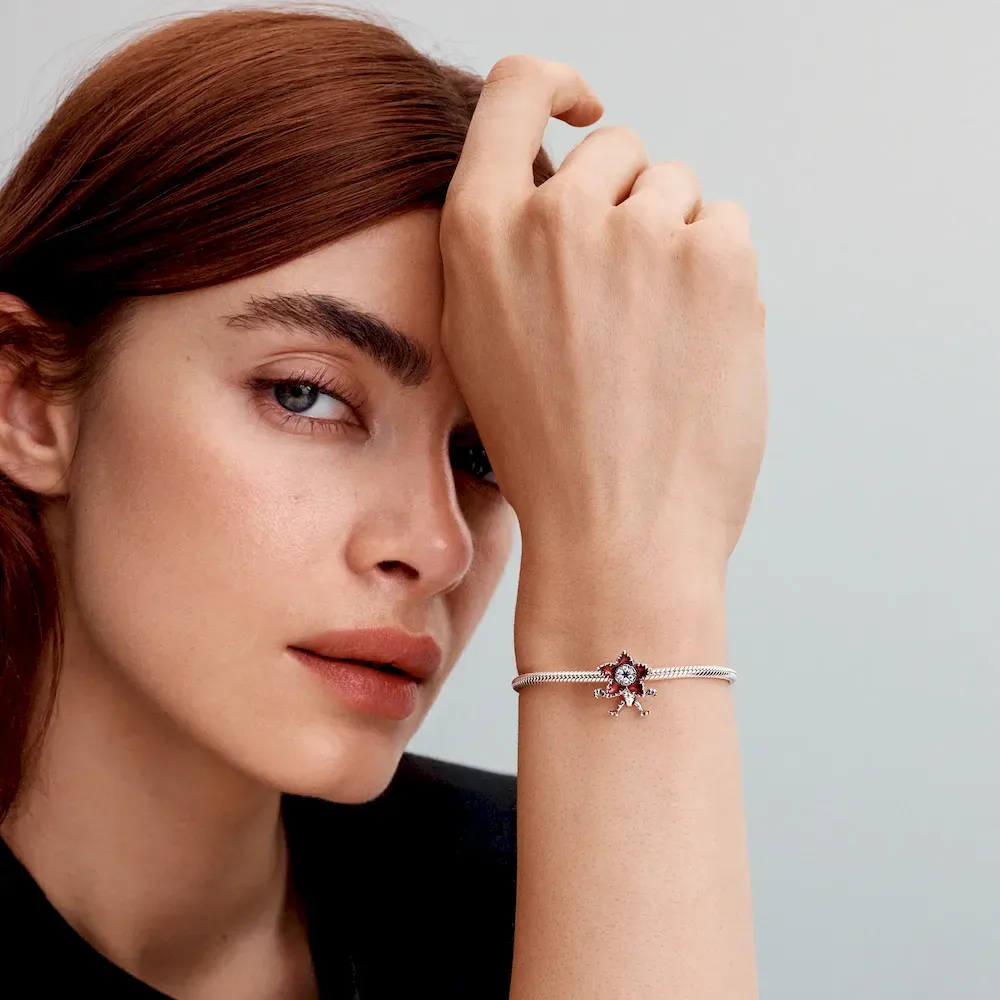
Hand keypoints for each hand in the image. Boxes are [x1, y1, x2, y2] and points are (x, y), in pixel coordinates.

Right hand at [439, 56, 767, 586]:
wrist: (616, 534)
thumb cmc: (549, 451)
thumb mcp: (480, 340)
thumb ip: (506, 248)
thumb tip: (561, 190)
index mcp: (480, 229)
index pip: (516, 88)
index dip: (555, 84)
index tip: (585, 110)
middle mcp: (557, 212)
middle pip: (618, 152)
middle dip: (626, 208)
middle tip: (619, 307)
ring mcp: (640, 230)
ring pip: (678, 191)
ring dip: (673, 247)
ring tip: (652, 341)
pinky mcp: (717, 257)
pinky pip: (727, 225)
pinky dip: (719, 275)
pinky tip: (692, 346)